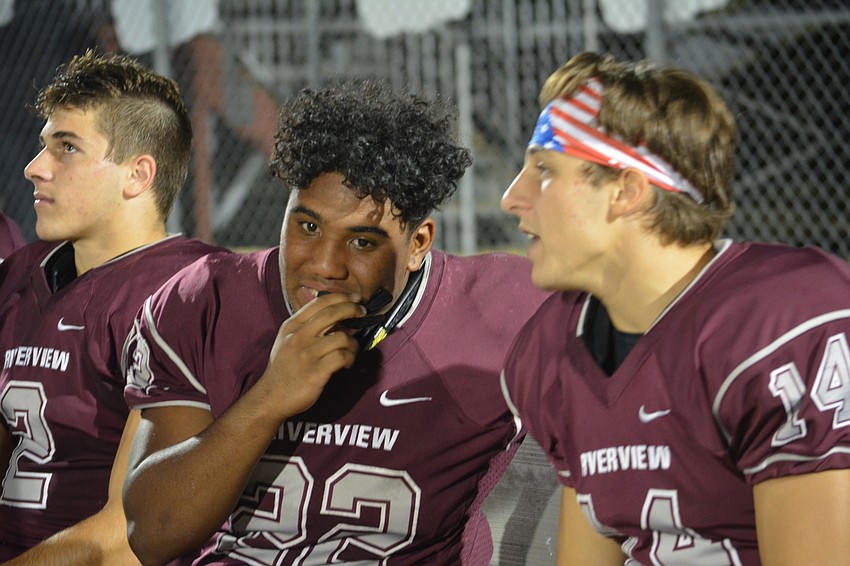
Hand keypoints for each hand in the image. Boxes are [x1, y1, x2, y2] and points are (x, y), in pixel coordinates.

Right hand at [260, 293, 365, 419]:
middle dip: (352, 309)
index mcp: (292, 326)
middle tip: (362, 312)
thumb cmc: (284, 368)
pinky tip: (347, 363)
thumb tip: (340, 319)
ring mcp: (306, 355)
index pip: (319, 303)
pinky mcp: (315, 372)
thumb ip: (308, 327)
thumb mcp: (288, 341)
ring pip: (341, 337)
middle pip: (332, 313)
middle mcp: (298, 337)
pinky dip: (350, 358)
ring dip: (353, 343)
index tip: (355, 298)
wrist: (271, 397)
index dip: (341, 297)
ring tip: (351, 351)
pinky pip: (341, 357)